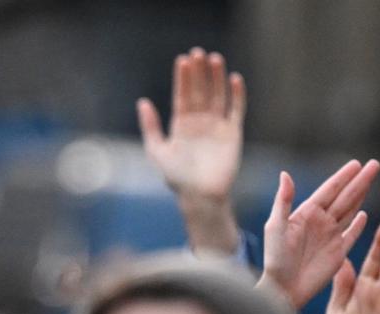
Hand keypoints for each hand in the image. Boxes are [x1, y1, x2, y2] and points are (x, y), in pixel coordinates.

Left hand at [138, 47, 245, 201]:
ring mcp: (217, 126)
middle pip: (200, 91)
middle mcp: (199, 122)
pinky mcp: (233, 133)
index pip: (182, 95)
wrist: (200, 195)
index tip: (183, 60)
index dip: (183, 78)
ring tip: (214, 59)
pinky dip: (236, 95)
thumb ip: (150, 127)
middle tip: (198, 52)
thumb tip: (142, 102)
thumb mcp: (157, 151)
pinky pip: (236, 110)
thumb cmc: (177, 178)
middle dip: (199, 72)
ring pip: (218, 95)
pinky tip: (234, 78)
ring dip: (216, 78)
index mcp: (181, 125)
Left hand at [260, 159, 379, 307]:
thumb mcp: (276, 227)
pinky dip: (358, 225)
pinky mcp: (338, 252)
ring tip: (372, 180)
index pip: (329, 190)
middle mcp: (320, 222)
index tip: (356, 163)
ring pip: (350, 210)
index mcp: (306, 214)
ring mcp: (330, 236)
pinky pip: (351, 234)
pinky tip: (365, 214)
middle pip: (345, 196)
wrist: (283, 288)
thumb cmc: (275, 259)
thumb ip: (283, 201)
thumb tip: (285, 174)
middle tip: (375, 164)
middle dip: (360, 180)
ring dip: (362, 195)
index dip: (343, 177)